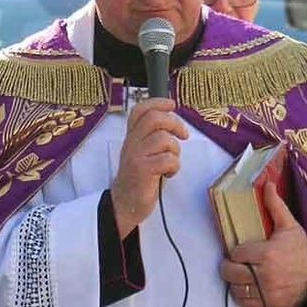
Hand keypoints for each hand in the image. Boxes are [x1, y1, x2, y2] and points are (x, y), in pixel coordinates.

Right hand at [110, 98, 187, 238]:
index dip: (157, 102)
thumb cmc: (138, 178)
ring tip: (171, 162)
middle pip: (155, 119)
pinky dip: (174, 167)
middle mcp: (132, 143)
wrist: (124, 203)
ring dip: (175, 150)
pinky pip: (168, 159)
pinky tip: (168, 174)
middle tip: (183, 136)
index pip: (140, 110)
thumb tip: (173, 123)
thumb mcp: (141, 153)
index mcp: (132, 137)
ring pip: (164, 139)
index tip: (171, 104)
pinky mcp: (143, 171)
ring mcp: (136, 156)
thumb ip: (151, 138)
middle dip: (175, 123)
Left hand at [221, 183, 306, 306]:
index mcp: (268, 254)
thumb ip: (275, 206)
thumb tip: (267, 184)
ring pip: (235, 290)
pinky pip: (245, 304)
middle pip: (230, 272)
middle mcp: (265, 275)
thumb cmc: (305, 250)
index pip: (236, 253)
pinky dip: (242, 297)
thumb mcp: (291, 226)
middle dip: (229, 266)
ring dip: (234, 283)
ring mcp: (267, 293)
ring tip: (241, 275)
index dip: (236, 251)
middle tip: (235, 263)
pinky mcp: (270, 305)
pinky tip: (248, 288)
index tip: (241, 250)